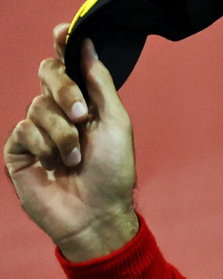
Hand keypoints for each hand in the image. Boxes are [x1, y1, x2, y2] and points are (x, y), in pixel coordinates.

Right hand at [6, 24, 137, 260]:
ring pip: (37, 105)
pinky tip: (55, 165)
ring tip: (76, 158)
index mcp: (85, 103)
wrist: (97, 214)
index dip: (63, 47)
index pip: (68, 65)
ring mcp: (37, 130)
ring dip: (62, 133)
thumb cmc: (113, 173)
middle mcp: (59, 112)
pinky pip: (24, 129)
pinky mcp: (19, 149)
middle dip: (65, 91)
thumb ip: (100, 83)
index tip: (62, 32)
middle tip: (81, 114)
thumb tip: (87, 45)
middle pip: (48, 74)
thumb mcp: (116, 123)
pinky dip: (44, 146)